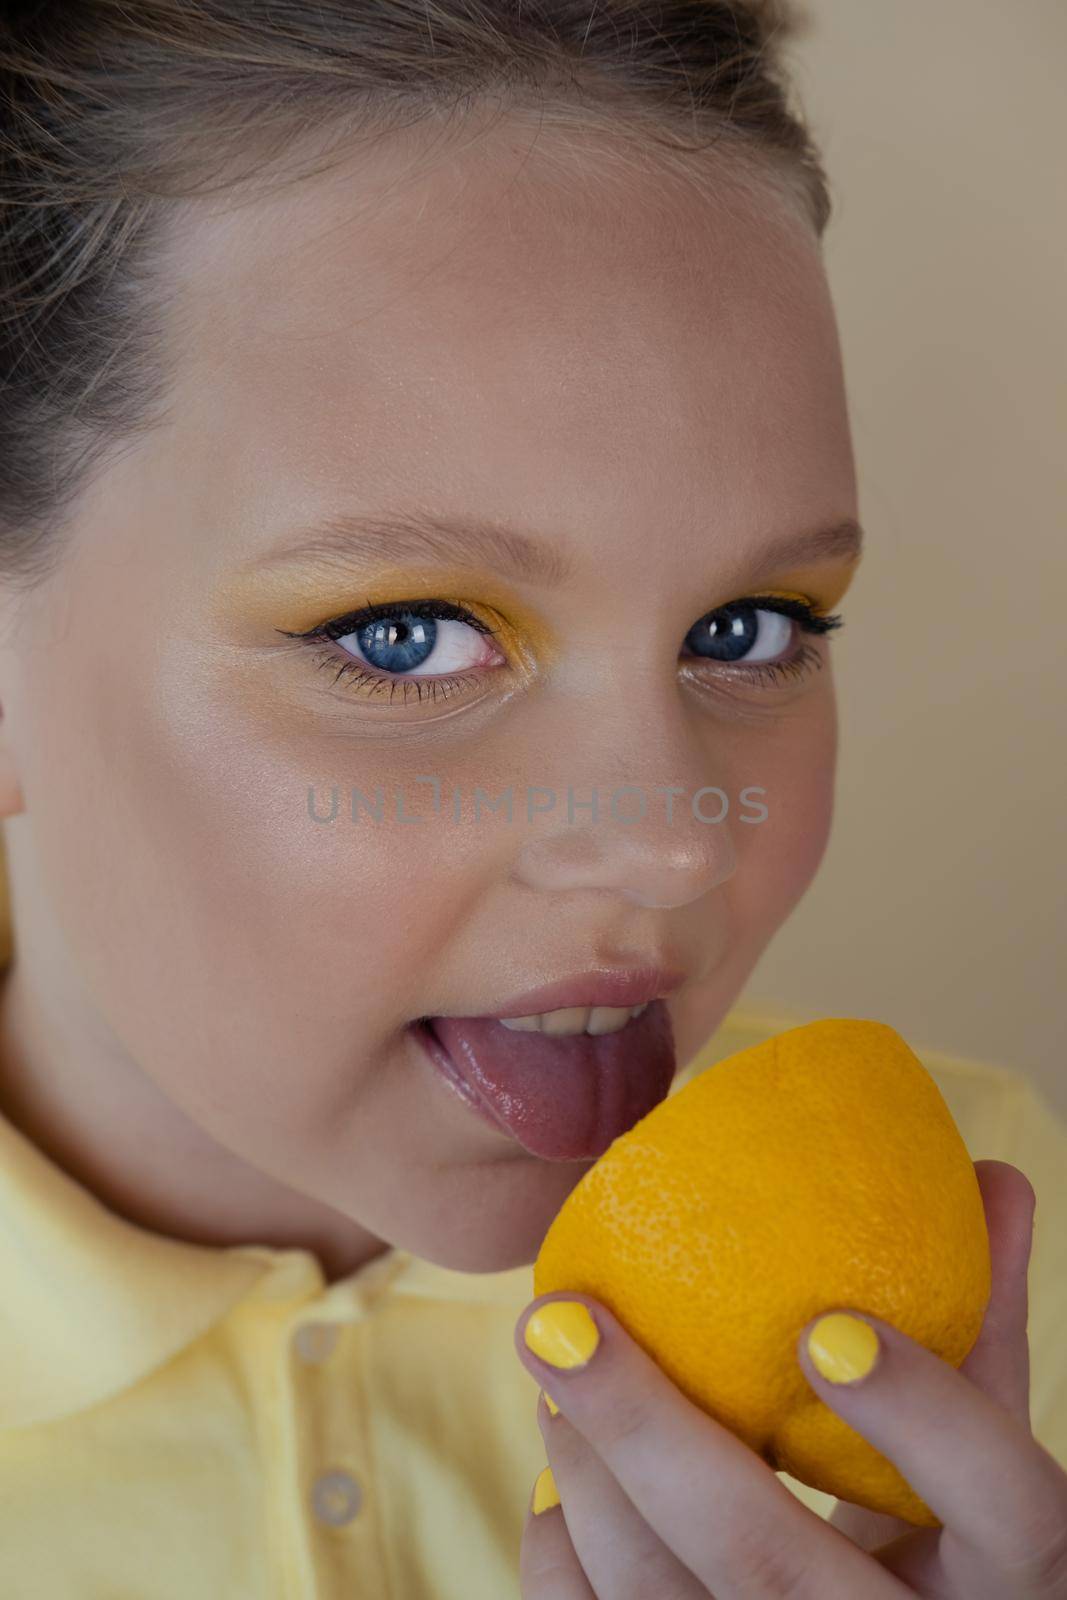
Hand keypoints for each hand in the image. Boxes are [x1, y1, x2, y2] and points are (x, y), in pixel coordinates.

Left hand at [514, 1159, 1066, 1597]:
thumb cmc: (948, 1539)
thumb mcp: (984, 1450)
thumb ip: (977, 1323)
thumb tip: (989, 1177)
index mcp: (1018, 1581)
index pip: (1006, 1508)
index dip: (924, 1420)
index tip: (823, 1326)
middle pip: (773, 1567)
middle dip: (648, 1433)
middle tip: (564, 1318)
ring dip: (589, 1476)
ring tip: (551, 1365)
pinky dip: (565, 1559)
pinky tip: (555, 1483)